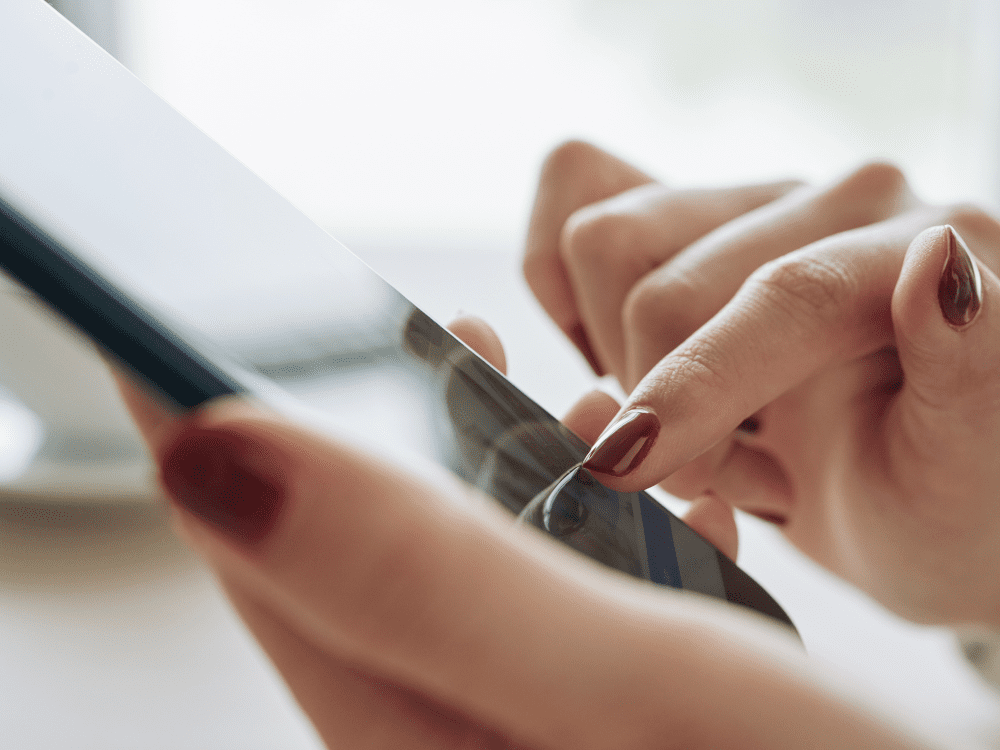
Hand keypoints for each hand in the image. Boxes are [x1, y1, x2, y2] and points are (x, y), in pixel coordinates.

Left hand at [113, 318, 925, 749]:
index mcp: (411, 730)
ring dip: (492, 464)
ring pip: (463, 567)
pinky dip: (580, 522)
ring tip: (534, 380)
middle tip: (402, 331)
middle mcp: (450, 732)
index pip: (264, 556)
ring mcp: (525, 725)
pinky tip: (643, 484)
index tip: (175, 326)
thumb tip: (217, 459)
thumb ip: (415, 574)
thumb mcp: (616, 677)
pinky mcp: (594, 716)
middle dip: (371, 430)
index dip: (212, 427)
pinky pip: (548, 598)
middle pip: (357, 555)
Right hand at [530, 143, 999, 626]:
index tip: (625, 467)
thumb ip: (970, 356)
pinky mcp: (693, 217)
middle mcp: (837, 201)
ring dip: (621, 366)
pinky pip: (576, 207)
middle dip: (666, 412)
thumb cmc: (949, 498)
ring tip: (710, 439)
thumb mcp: (973, 464)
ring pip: (603, 242)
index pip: (784, 294)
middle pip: (660, 284)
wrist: (923, 500)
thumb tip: (938, 257)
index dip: (695, 384)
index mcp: (926, 246)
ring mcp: (757, 201)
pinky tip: (649, 374)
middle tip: (744, 485)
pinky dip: (571, 304)